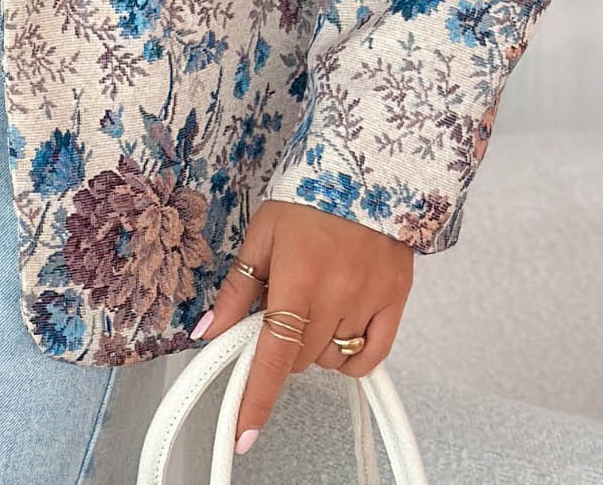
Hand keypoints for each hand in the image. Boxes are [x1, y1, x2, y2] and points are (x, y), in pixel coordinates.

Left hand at [189, 198, 413, 457]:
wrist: (366, 171)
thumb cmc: (308, 200)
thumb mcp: (261, 236)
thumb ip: (236, 290)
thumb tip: (206, 331)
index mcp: (296, 278)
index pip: (272, 355)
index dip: (256, 397)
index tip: (245, 431)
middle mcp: (335, 295)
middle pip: (300, 359)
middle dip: (284, 345)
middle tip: (285, 308)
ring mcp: (369, 301)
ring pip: (332, 359)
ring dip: (316, 345)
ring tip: (316, 303)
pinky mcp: (396, 302)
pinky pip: (371, 357)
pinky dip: (352, 357)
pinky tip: (341, 332)